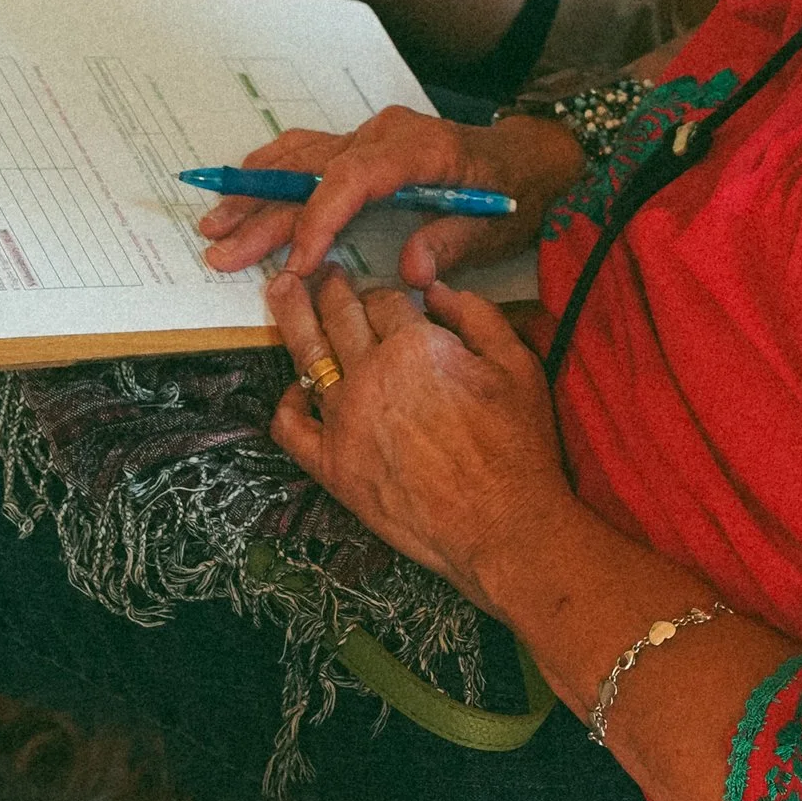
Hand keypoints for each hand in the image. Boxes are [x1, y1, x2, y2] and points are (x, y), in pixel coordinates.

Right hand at [198, 102, 584, 289]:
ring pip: (300, 158)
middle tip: (221, 248)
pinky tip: (245, 183)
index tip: (295, 264)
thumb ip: (452, 244)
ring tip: (215, 220)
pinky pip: (309, 152)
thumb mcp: (496, 225)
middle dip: (264, 213)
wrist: (531, 159)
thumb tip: (412, 272)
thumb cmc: (515, 193)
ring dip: (256, 190)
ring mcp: (371, 135)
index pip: (352, 179)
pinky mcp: (364, 144)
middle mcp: (385, 134)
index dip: (318, 220)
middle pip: (312, 171)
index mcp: (418, 149)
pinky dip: (273, 169)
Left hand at [266, 264, 571, 612]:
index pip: (388, 301)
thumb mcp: (519, 364)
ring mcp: (345, 421)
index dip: (390, 296)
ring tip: (282, 291)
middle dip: (334, 289)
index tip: (392, 301)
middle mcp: (372, 374)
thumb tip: (440, 290)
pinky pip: (290, 428)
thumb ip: (478, 316)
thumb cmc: (518, 447)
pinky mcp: (333, 467)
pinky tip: (294, 389)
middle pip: (342, 316)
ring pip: (308, 356)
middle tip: (327, 275)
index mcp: (417, 345)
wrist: (502, 525)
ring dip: (293, 316)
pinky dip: (286, 402)